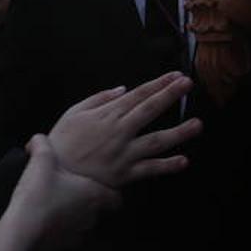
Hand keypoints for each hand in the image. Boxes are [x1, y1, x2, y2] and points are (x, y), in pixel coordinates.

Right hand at [9, 134, 118, 250]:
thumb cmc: (38, 196)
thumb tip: (38, 139)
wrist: (21, 235)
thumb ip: (42, 145)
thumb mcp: (40, 161)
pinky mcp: (63, 249)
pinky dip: (60, 231)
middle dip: (87, 202)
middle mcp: (90, 216)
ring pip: (83, 225)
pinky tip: (44, 222)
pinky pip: (67, 238)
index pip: (116, 198)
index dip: (111, 192)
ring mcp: (78, 235)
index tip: (103, 188)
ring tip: (55, 207)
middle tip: (71, 191)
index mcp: (93, 195)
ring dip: (73, 217)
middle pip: (98, 210)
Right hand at [47, 72, 200, 188]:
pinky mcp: (124, 175)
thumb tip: (123, 89)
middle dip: (170, 95)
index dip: (158, 84)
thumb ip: (99, 98)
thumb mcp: (73, 112)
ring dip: (179, 132)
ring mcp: (124, 154)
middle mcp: (119, 132)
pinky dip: (167, 166)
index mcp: (107, 114)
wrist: (53, 174)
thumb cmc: (61, 142)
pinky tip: (183, 161)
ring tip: (197, 124)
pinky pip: (149, 170)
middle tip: (188, 84)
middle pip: (150, 110)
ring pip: (156, 141)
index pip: (138, 95)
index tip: (176, 76)